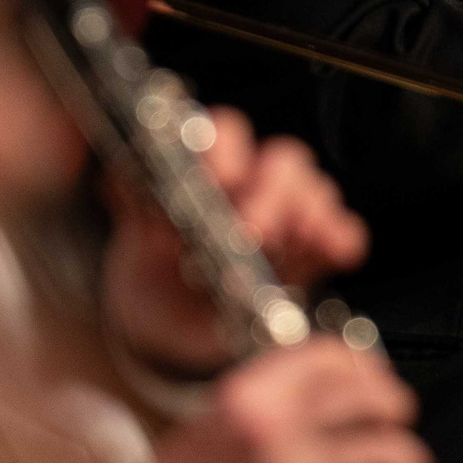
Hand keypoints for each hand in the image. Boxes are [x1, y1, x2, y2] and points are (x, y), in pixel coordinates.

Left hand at [103, 108, 367, 376]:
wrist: (171, 330)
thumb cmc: (155, 272)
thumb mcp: (137, 241)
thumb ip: (136, 209)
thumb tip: (120, 179)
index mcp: (209, 166)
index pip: (227, 132)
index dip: (227, 148)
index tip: (221, 178)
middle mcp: (254, 182)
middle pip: (282, 160)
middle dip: (272, 194)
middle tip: (253, 234)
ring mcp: (288, 216)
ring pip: (315, 190)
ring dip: (310, 213)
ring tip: (293, 243)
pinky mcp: (311, 252)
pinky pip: (342, 232)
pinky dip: (341, 237)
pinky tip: (337, 252)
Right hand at [144, 336, 456, 462]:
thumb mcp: (221, 417)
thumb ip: (274, 397)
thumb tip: (337, 384)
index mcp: (251, 392)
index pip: (329, 357)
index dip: (364, 364)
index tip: (375, 374)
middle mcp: (275, 427)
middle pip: (366, 399)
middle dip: (395, 405)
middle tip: (400, 415)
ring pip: (382, 452)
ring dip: (407, 457)